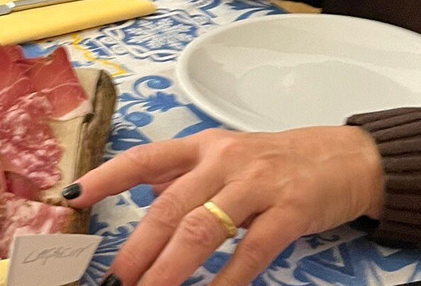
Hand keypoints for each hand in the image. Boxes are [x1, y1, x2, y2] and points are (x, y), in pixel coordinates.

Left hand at [65, 125, 383, 285]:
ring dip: (172, 266)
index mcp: (202, 147)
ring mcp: (258, 184)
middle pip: (171, 205)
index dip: (107, 176)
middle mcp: (224, 160)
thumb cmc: (278, 161)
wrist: (347, 157)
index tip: (72, 197)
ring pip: (204, 227)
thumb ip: (184, 172)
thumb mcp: (226, 156)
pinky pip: (252, 250)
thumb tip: (139, 186)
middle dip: (138, 246)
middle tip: (115, 278)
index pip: (145, 159)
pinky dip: (228, 279)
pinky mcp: (290, 210)